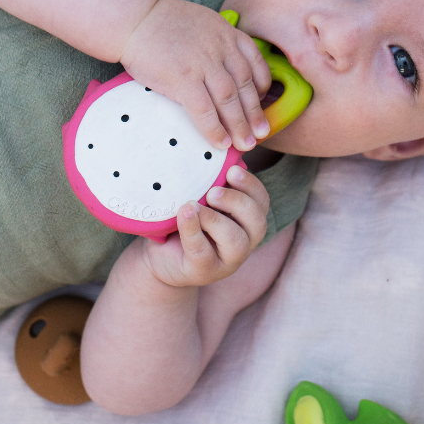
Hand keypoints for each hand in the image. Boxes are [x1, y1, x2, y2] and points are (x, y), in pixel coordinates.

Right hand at [120, 0, 271, 150]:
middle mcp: (220, 47)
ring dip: (239, 125)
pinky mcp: (182, 77)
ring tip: (246, 144)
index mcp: (227, 33)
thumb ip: (217, 42)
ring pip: (229, 99)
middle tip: (262, 133)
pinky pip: (204, 109)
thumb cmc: (162, 23)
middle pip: (245, 85)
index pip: (255, 63)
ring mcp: (202, 63)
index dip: (263, 86)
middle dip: (255, 113)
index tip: (263, 102)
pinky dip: (214, 128)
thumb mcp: (202, 22)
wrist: (134, 17)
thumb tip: (222, 68)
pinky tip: (220, 142)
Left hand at [142, 164, 269, 287]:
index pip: (262, 201)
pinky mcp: (205, 271)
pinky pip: (203, 251)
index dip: (251, 185)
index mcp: (248, 219)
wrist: (162, 254)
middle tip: (213, 191)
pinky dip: (193, 230)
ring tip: (194, 204)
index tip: (232, 170)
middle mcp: (245, 240)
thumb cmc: (187, 219)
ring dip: (215, 219)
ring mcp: (227, 260)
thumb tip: (215, 153)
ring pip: (236, 240)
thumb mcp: (203, 198)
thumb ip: (213, 182)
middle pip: (257, 221)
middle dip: (237, 202)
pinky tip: (184, 214)